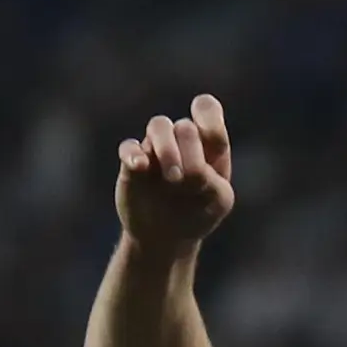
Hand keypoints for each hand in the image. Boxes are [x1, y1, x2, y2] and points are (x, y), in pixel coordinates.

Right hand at [113, 94, 236, 250]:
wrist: (167, 236)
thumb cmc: (198, 213)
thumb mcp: (217, 202)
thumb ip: (214, 182)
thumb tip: (191, 171)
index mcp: (207, 143)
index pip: (207, 110)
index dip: (207, 117)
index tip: (211, 139)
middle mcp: (181, 140)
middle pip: (185, 126)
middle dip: (190, 150)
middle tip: (189, 180)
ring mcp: (155, 150)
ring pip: (158, 126)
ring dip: (166, 147)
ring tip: (173, 178)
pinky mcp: (133, 165)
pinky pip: (129, 147)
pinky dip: (133, 153)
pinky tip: (140, 167)